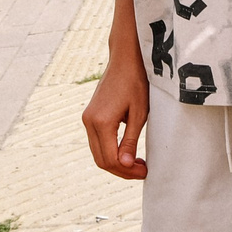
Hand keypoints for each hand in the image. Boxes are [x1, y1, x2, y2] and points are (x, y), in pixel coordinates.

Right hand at [80, 47, 149, 178]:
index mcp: (102, 122)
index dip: (127, 171)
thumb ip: (130, 141)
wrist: (124, 60)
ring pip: (97, 152)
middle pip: (101, 160)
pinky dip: (110, 151)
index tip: (144, 172)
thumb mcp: (139, 114)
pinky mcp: (89, 116)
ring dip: (115, 162)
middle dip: (121, 170)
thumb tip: (125, 164)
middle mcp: (89, 121)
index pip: (110, 159)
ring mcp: (87, 118)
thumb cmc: (136, 83)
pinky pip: (96, 142)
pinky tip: (126, 151)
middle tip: (142, 171)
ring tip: (137, 163)